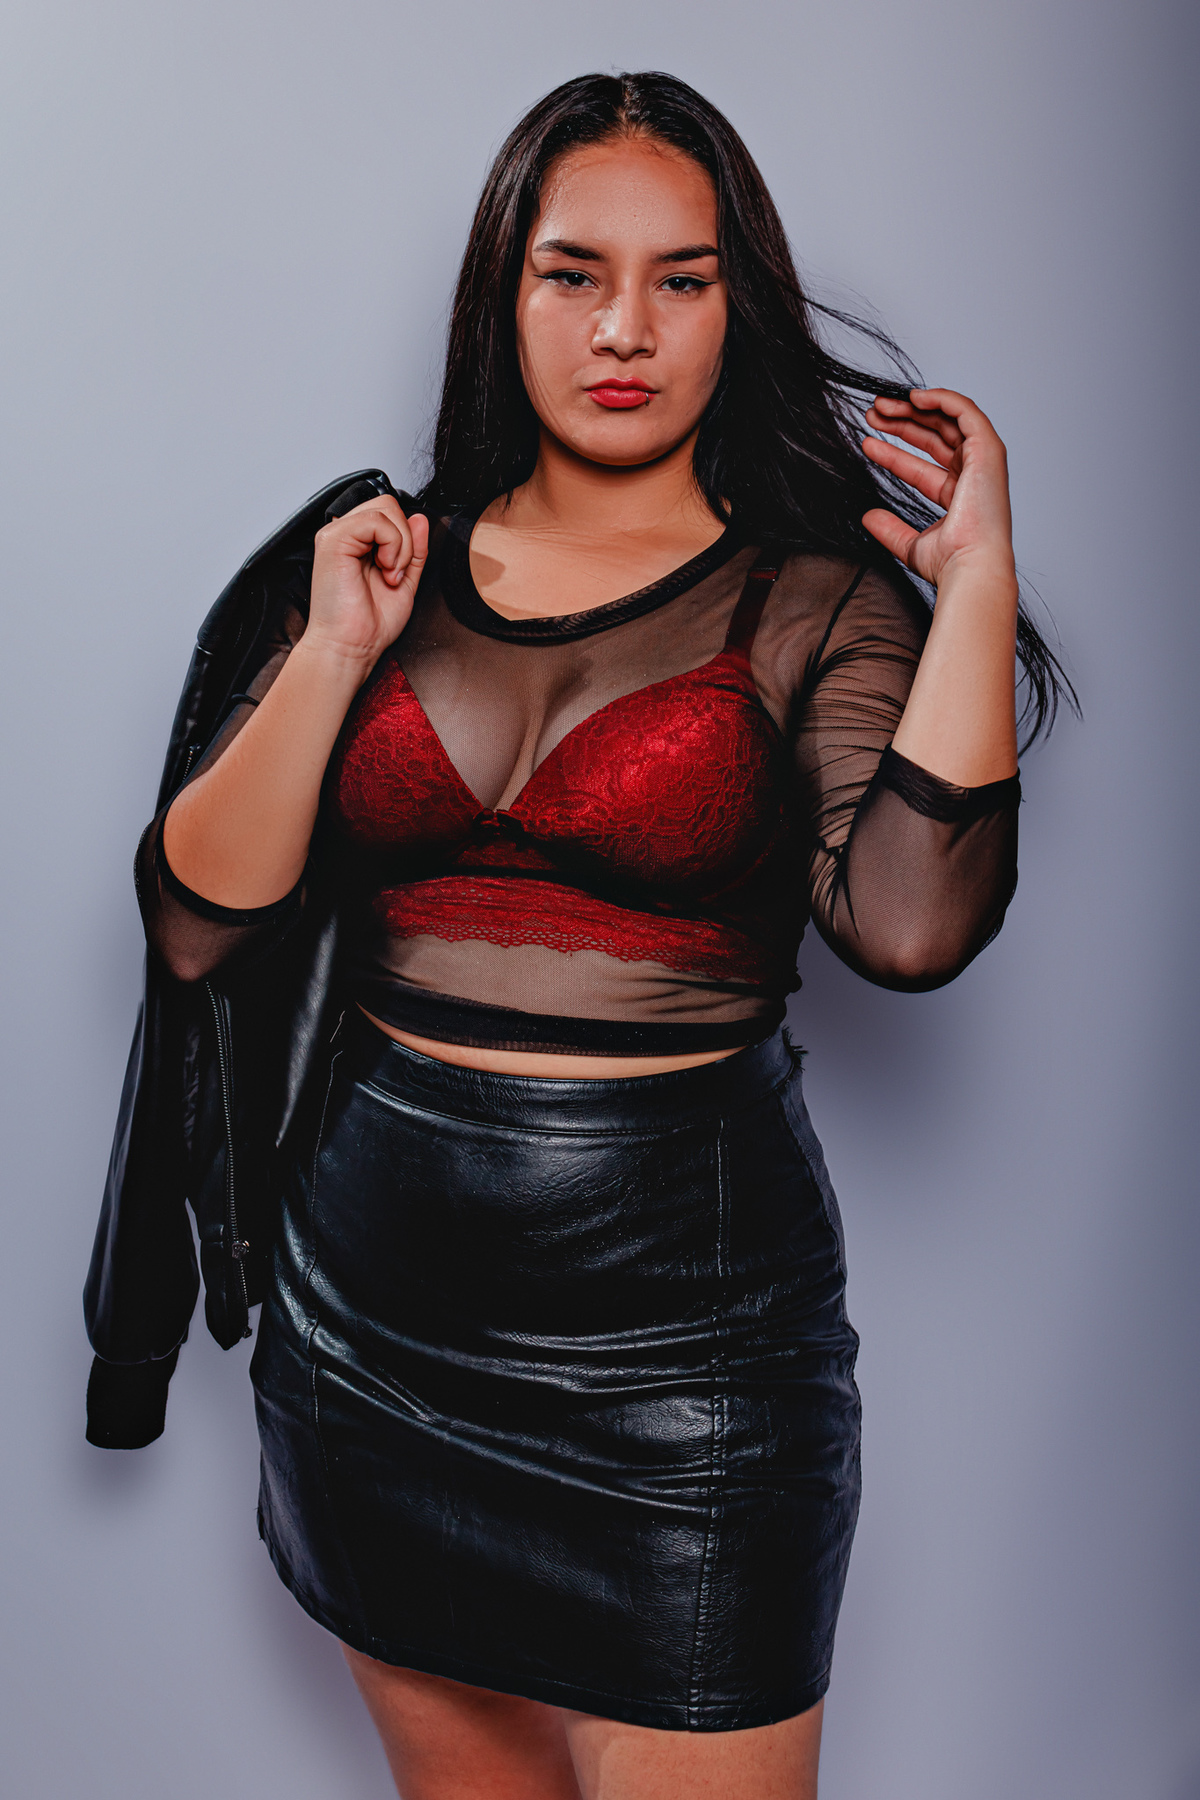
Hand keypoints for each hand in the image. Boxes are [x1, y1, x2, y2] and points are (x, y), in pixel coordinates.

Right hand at [304, 495, 428, 672]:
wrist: (351, 647)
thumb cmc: (370, 624)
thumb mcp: (405, 580)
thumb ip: (414, 550)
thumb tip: (420, 519)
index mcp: (358, 542)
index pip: (390, 513)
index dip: (405, 536)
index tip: (400, 570)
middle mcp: (345, 534)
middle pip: (389, 504)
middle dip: (405, 538)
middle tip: (395, 572)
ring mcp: (336, 533)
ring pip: (386, 508)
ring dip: (400, 545)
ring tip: (389, 574)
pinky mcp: (333, 539)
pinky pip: (376, 520)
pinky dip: (392, 545)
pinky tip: (384, 569)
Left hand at [861, 389, 1014, 588]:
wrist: (969, 565)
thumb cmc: (950, 563)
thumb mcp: (911, 545)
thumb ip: (890, 530)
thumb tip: (868, 517)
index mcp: (959, 494)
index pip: (921, 465)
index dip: (893, 451)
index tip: (867, 441)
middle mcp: (972, 475)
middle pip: (934, 437)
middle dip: (901, 423)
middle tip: (871, 415)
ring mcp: (982, 461)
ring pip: (946, 420)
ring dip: (913, 408)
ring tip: (880, 406)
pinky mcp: (988, 449)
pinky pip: (965, 412)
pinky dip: (941, 399)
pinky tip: (913, 397)